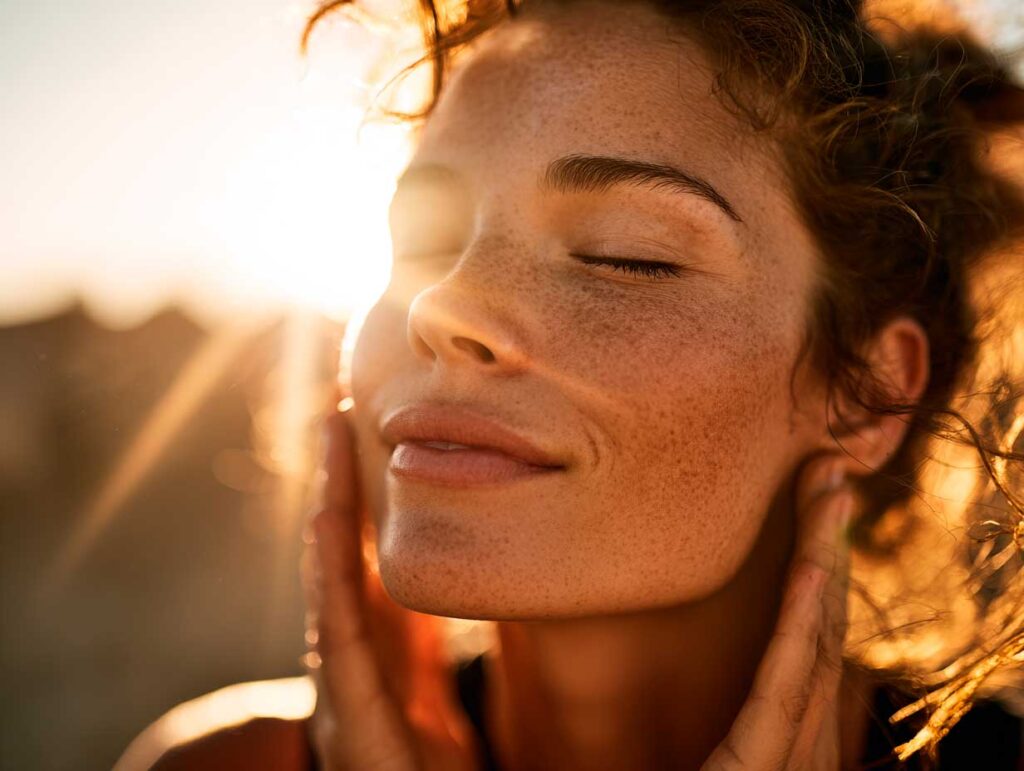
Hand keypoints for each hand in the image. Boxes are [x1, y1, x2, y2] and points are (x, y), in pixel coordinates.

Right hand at [302, 404, 480, 770]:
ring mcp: (345, 688)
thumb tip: (478, 562)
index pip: (366, 562)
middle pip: (340, 556)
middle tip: (337, 409)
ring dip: (328, 505)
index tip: (363, 435)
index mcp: (382, 656)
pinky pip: (339, 631)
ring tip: (332, 439)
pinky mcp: (352, 718)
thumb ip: (439, 641)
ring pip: (331, 577)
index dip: (359, 502)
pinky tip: (327, 516)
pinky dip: (328, 570)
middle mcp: (354, 663)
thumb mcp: (441, 691)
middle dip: (336, 484)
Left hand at [701, 456, 855, 770]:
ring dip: (824, 561)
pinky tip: (812, 568)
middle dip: (828, 542)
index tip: (817, 500)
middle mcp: (799, 745)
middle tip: (831, 467)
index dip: (819, 566)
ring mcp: (787, 762)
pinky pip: (783, 688)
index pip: (807, 642)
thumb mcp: (696, 759)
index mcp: (782, 741)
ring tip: (831, 492)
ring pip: (812, 644)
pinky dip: (801, 624)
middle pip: (821, 628)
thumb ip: (700, 720)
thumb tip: (660, 672)